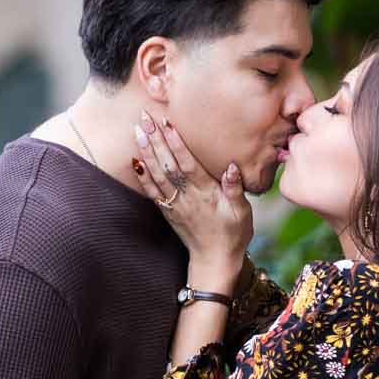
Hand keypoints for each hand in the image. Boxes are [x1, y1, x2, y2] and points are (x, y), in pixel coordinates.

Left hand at [130, 112, 251, 274]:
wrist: (215, 261)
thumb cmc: (233, 234)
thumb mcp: (242, 211)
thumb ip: (235, 189)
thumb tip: (231, 167)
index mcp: (206, 193)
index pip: (188, 163)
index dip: (176, 143)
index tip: (167, 123)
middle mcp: (187, 197)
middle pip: (168, 164)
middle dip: (156, 139)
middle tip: (145, 117)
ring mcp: (175, 204)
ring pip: (157, 174)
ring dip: (146, 152)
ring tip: (137, 131)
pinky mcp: (168, 212)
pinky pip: (152, 191)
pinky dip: (143, 175)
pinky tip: (136, 161)